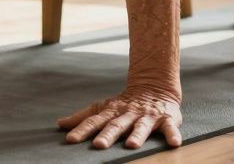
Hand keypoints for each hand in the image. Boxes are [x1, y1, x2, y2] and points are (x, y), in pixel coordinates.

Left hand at [57, 88, 181, 148]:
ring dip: (137, 135)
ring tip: (131, 145)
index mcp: (111, 112)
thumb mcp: (102, 108)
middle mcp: (128, 114)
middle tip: (99, 145)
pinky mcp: (166, 119)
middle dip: (107, 135)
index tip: (70, 140)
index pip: (94, 121)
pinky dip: (172, 135)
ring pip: (141, 127)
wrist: (154, 87)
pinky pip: (170, 128)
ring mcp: (147, 117)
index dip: (81, 130)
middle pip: (116, 125)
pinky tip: (174, 143)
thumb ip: (83, 117)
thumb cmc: (124, 103)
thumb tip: (60, 124)